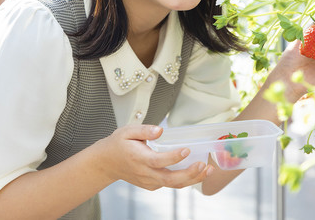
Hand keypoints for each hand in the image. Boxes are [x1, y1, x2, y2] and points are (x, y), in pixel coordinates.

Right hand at [94, 124, 211, 190]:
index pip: (158, 161)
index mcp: (139, 159)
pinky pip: (171, 185)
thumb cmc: (118, 145)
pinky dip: (185, 180)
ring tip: (208, 170)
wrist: (106, 163)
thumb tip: (160, 131)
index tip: (186, 150)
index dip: (173, 157)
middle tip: (204, 165)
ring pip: (173, 185)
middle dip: (189, 174)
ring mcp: (149, 181)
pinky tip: (198, 172)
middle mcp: (145, 173)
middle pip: (170, 179)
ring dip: (192, 179)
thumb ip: (144, 130)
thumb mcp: (127, 131)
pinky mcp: (152, 185)